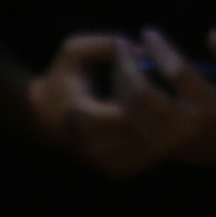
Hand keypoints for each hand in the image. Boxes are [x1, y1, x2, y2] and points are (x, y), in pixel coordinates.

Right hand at [27, 32, 177, 176]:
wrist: (40, 118)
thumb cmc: (62, 79)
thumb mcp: (74, 51)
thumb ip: (105, 44)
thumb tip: (143, 51)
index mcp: (83, 115)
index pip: (129, 110)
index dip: (150, 95)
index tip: (156, 78)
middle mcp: (92, 145)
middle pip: (145, 132)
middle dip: (165, 113)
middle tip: (175, 95)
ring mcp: (103, 162)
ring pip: (151, 150)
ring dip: (168, 131)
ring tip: (174, 110)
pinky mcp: (113, 172)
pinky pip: (148, 161)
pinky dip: (162, 145)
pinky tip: (165, 128)